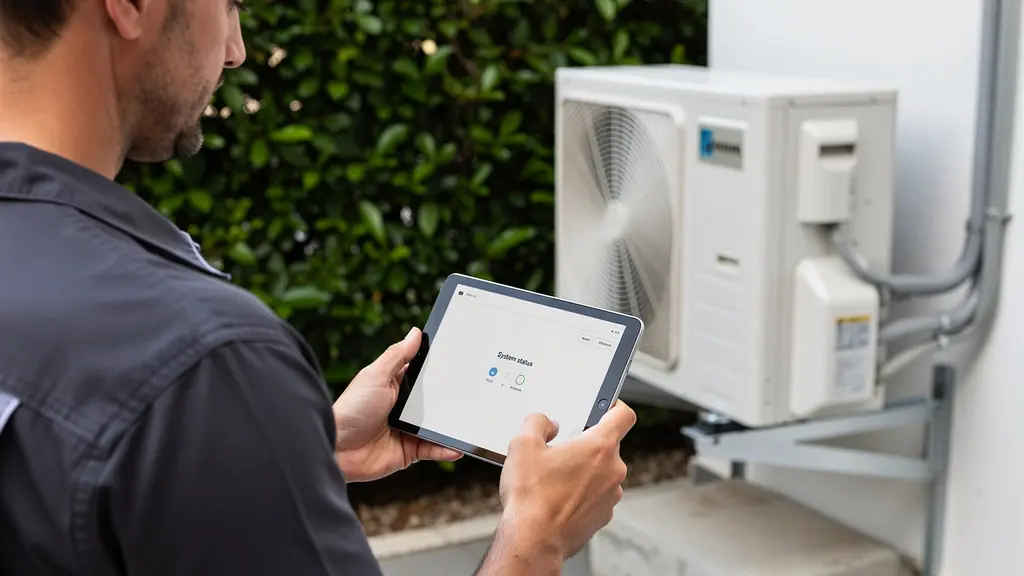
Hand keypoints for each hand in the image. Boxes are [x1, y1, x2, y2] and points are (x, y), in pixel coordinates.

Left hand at [332, 327, 461, 481]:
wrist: (337, 449)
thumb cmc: (351, 409)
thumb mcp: (375, 376)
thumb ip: (397, 356)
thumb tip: (415, 333)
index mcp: (395, 385)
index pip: (422, 374)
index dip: (439, 369)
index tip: (461, 362)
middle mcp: (403, 407)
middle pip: (434, 400)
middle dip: (451, 398)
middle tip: (473, 393)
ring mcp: (407, 429)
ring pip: (437, 425)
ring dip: (451, 425)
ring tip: (470, 422)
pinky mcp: (409, 450)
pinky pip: (433, 448)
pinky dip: (446, 448)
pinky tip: (457, 446)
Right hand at [477, 401, 636, 573]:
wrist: (533, 541)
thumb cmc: (532, 497)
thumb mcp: (523, 445)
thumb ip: (537, 422)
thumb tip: (546, 423)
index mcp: (599, 447)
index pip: (623, 415)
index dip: (615, 405)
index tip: (605, 406)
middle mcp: (612, 470)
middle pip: (607, 445)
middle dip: (585, 444)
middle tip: (559, 449)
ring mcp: (610, 495)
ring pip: (601, 472)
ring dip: (584, 470)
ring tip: (554, 477)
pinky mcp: (603, 515)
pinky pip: (596, 494)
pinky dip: (582, 492)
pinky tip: (558, 497)